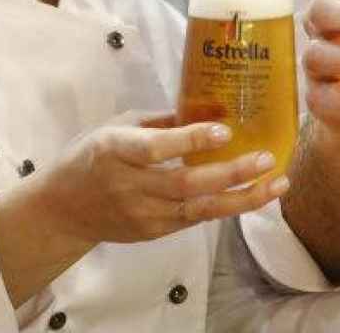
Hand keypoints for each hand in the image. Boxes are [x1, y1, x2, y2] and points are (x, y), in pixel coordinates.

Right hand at [14, 117, 287, 246]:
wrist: (62, 209)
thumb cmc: (92, 155)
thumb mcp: (118, 126)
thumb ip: (161, 121)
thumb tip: (210, 107)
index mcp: (115, 150)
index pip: (156, 148)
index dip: (191, 141)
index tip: (226, 131)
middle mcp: (130, 185)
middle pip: (186, 184)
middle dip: (232, 173)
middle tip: (267, 158)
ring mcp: (142, 214)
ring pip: (199, 210)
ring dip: (243, 198)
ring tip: (277, 184)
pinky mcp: (153, 232)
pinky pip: (195, 219)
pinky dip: (227, 207)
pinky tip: (255, 195)